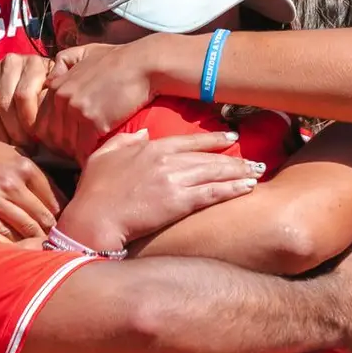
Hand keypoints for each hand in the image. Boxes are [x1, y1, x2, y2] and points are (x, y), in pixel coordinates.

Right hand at [0, 53, 52, 147]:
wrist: (32, 81)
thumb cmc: (47, 96)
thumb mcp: (56, 95)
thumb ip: (52, 101)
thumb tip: (48, 113)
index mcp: (34, 64)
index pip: (24, 96)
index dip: (27, 121)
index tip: (33, 138)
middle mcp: (12, 61)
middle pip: (4, 101)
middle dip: (12, 129)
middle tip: (20, 145)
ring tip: (5, 141)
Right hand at [0, 139, 60, 239]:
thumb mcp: (2, 151)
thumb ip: (27, 165)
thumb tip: (55, 185)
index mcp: (22, 165)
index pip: (54, 195)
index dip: (62, 212)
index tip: (66, 223)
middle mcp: (10, 181)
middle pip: (43, 215)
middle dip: (52, 230)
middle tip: (57, 242)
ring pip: (26, 227)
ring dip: (35, 240)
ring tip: (41, 248)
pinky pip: (3, 234)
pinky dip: (12, 243)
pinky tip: (17, 248)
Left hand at [36, 40, 155, 160]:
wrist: (143, 64)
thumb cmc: (119, 59)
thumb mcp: (84, 53)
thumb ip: (64, 63)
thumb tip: (50, 81)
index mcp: (57, 86)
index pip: (41, 123)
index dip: (53, 137)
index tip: (67, 142)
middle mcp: (62, 98)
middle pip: (53, 137)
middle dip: (64, 148)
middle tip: (79, 153)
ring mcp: (77, 110)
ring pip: (68, 145)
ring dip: (78, 154)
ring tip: (89, 155)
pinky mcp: (94, 121)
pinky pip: (85, 148)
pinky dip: (90, 155)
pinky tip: (98, 156)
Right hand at [56, 130, 263, 252]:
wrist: (94, 217)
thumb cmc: (93, 190)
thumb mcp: (102, 156)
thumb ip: (124, 141)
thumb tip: (143, 135)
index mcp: (151, 148)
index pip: (190, 141)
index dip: (214, 140)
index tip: (232, 139)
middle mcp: (167, 160)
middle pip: (209, 157)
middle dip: (235, 158)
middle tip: (255, 159)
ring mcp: (175, 180)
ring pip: (215, 173)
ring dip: (240, 172)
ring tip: (258, 172)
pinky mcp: (179, 202)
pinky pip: (212, 193)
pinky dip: (232, 189)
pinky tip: (247, 187)